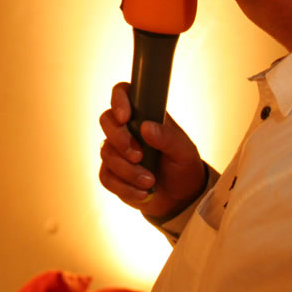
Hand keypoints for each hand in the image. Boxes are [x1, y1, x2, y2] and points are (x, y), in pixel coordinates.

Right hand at [98, 82, 206, 219]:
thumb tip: (146, 127)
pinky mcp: (112, 173)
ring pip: (107, 152)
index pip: (123, 94)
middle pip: (106, 120)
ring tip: (149, 181)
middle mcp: (126, 130)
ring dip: (128, 170)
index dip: (119, 100)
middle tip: (138, 156)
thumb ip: (167, 138)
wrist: (181, 197)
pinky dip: (125, 187)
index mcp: (144, 115)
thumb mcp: (184, 151)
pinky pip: (107, 177)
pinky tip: (142, 192)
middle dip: (120, 139)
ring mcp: (116, 151)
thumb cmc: (183, 166)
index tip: (125, 117)